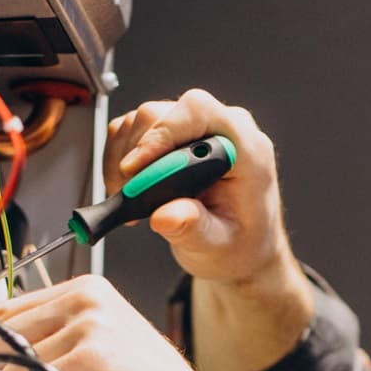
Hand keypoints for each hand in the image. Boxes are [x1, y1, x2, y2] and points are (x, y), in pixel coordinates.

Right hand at [104, 90, 314, 370]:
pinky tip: (129, 194)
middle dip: (138, 148)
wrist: (244, 257)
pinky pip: (138, 135)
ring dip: (127, 156)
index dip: (163, 134)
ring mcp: (200, 135)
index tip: (138, 169)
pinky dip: (125, 160)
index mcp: (245, 148)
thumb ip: (194, 230)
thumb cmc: (239, 252)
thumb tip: (170, 215)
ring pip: (146, 120)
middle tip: (127, 190)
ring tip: (129, 198)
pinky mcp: (177, 143)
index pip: (199, 113)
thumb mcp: (217, 249)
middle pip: (166, 112)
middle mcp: (224, 132)